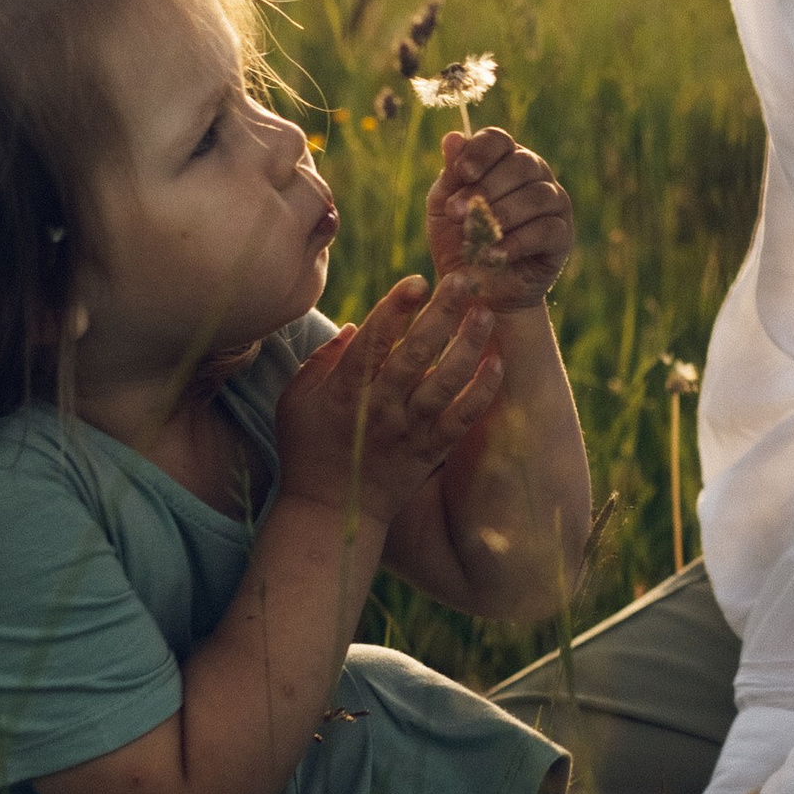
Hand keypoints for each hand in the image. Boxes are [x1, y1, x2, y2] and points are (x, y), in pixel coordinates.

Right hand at [274, 274, 499, 528]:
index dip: (394, 308)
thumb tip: (352, 327)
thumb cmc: (306, 450)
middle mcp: (380, 409)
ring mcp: (408, 432)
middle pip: (416, 354)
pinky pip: (462, 420)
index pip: (372, 342)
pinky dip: (482, 392)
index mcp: (344, 393)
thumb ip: (320, 361)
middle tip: (464, 279)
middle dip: (441, 313)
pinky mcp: (430, 452)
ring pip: (445, 384)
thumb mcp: (295, 402)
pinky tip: (497, 363)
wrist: (329, 514)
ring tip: (485, 313)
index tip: (416, 279)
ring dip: (468, 346)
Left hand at [424, 125, 575, 316]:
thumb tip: (453, 136)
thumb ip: (451, 176)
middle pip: (521, 164)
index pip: (498, 140)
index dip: (481, 152)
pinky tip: (495, 255)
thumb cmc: (459, 243)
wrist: (477, 291)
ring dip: (502, 216)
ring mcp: (554, 202)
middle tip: (457, 214)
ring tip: (475, 238)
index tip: (462, 174)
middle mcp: (534, 174)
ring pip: (536, 196)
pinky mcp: (563, 234)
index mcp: (503, 160)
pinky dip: (517, 242)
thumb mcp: (444, 209)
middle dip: (486, 189)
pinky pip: (546, 229)